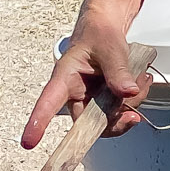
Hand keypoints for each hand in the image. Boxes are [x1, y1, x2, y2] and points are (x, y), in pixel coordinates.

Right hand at [22, 22, 148, 147]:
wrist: (106, 29)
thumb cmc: (99, 34)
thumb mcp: (109, 48)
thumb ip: (118, 71)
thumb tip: (128, 92)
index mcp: (65, 78)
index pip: (48, 103)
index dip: (38, 123)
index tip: (29, 141)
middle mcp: (75, 94)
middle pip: (87, 125)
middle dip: (113, 122)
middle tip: (131, 115)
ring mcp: (91, 100)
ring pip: (108, 120)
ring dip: (130, 106)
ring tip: (140, 80)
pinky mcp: (105, 102)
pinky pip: (120, 112)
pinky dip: (135, 101)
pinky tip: (140, 82)